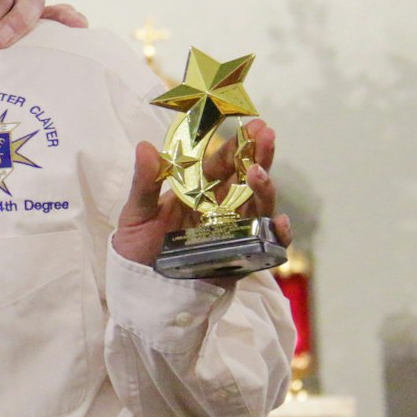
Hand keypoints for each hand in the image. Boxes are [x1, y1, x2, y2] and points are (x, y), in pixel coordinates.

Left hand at [112, 119, 293, 272]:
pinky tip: (280, 221)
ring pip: (258, 206)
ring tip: (258, 173)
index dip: (237, 145)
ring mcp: (233, 232)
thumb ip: (144, 183)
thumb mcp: (136, 214)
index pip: (222, 164)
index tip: (251, 126)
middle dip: (259, 156)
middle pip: (247, 179)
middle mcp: (220, 209)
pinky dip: (278, 235)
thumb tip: (145, 146)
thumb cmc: (137, 249)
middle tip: (267, 134)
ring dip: (264, 189)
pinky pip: (267, 245)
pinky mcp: (241, 258)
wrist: (139, 290)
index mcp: (198, 192)